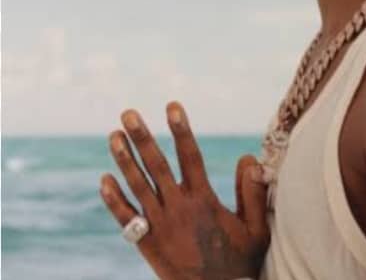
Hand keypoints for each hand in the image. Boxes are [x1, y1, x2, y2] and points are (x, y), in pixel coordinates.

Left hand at [99, 101, 269, 279]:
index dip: (181, 130)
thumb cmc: (239, 263)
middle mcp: (177, 209)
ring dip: (123, 159)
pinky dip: (113, 199)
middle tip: (128, 113)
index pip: (190, 157)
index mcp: (203, 201)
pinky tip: (104, 179)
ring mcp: (158, 226)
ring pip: (136, 186)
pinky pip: (125, 218)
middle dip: (142, 137)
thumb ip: (254, 193)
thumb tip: (250, 159)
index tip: (173, 107)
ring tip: (112, 135)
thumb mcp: (256, 229)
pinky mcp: (146, 243)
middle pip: (156, 166)